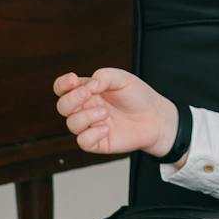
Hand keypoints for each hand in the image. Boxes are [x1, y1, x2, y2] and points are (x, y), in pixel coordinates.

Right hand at [54, 67, 178, 158]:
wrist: (156, 117)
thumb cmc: (138, 96)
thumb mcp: (122, 78)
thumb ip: (103, 76)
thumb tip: (87, 85)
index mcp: (88, 91)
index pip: (62, 88)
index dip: (62, 84)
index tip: (73, 79)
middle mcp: (86, 108)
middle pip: (63, 106)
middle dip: (72, 99)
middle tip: (89, 94)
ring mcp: (91, 126)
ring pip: (71, 124)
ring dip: (85, 116)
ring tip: (105, 112)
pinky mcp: (99, 142)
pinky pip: (83, 141)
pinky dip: (91, 134)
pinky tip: (106, 128)